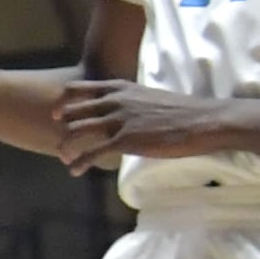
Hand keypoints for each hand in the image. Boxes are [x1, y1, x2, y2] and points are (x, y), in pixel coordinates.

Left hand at [51, 79, 230, 174]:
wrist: (202, 121)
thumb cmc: (181, 111)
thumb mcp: (149, 97)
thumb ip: (131, 101)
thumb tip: (123, 110)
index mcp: (120, 88)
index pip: (80, 88)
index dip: (65, 101)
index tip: (56, 113)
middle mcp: (115, 100)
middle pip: (74, 110)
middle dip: (62, 126)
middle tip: (58, 139)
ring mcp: (119, 119)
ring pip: (78, 131)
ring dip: (67, 146)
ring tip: (64, 158)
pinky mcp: (125, 140)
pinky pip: (93, 152)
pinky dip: (80, 162)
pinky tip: (75, 171)